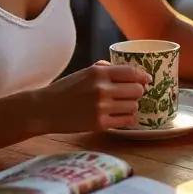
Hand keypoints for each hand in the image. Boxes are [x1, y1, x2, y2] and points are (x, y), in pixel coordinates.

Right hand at [32, 61, 150, 133]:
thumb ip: (107, 69)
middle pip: (137, 90)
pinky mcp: (99, 124)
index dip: (143, 77)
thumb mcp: (85, 73)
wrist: (44, 110)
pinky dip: (126, 119)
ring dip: (131, 106)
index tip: (147, 80)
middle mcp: (102, 89)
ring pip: (133, 106)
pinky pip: (126, 121)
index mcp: (99, 73)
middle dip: (137, 92)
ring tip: (122, 105)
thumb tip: (131, 72)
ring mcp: (101, 108)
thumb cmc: (66, 89)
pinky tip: (120, 116)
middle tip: (132, 94)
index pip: (132, 72)